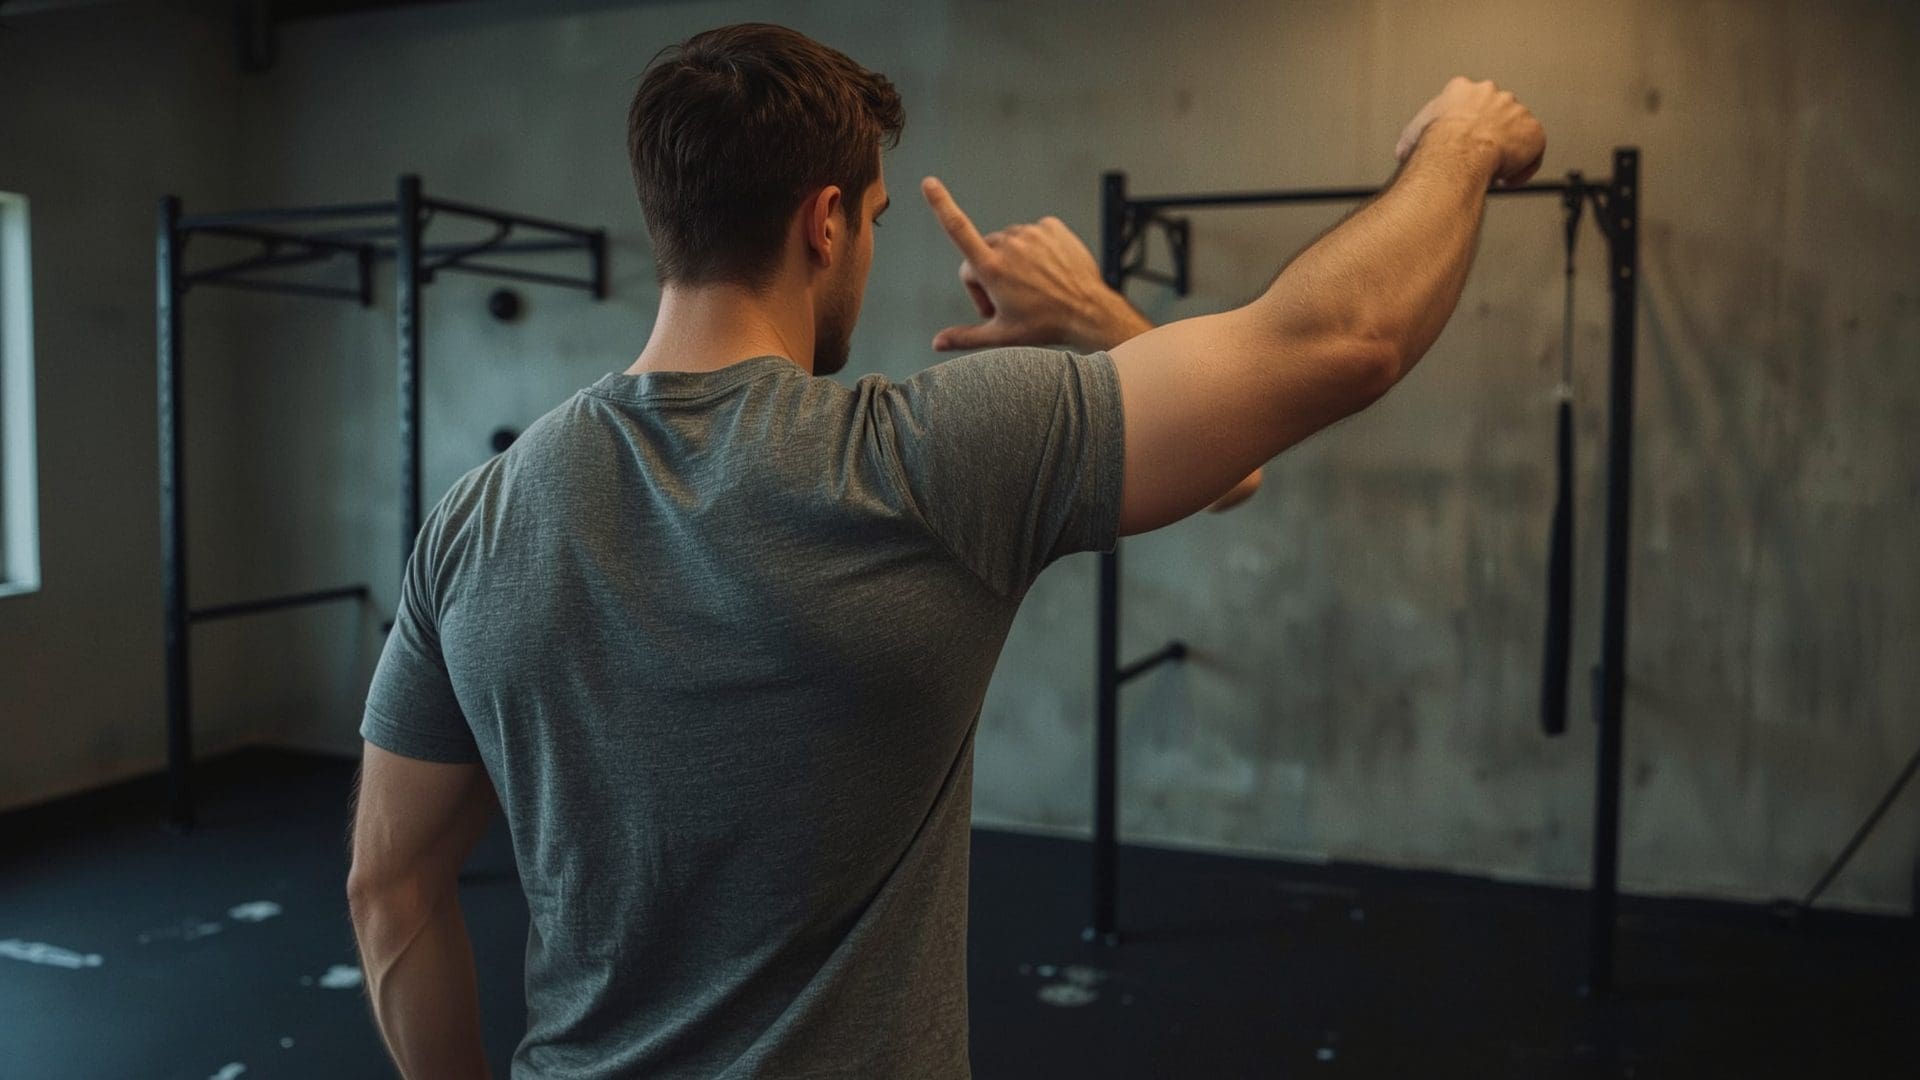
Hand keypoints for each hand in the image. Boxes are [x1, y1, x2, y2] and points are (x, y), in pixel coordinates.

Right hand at [921, 177, 1149, 352]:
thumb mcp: (1001, 335)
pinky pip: (1033, 234)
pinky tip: (1046, 271)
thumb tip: (938, 342)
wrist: (1089, 312)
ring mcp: (1032, 233)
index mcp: (992, 268)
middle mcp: (1009, 244)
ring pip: (1009, 243)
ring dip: (1012, 262)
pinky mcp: (1051, 227)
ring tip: (1030, 288)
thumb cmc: (1045, 325)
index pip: (958, 229)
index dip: (941, 205)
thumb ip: (965, 336)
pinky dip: (1035, 250)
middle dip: (988, 273)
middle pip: (983, 252)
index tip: (929, 184)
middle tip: (1006, 301)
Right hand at [1394, 77, 1544, 187]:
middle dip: (1491, 135)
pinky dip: (1522, 167)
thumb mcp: (1412, 135)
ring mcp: (1515, 110)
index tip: (1465, 140)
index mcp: (1462, 90)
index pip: (1470, 102)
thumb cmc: (1435, 143)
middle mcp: (1492, 94)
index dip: (1468, 125)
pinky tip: (1506, 178)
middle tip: (1481, 157)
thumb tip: (1403, 151)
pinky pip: (1533, 151)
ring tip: (1494, 171)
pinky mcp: (1533, 130)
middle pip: (1497, 113)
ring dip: (1508, 150)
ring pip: (1516, 131)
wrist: (1458, 152)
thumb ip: (1413, 137)